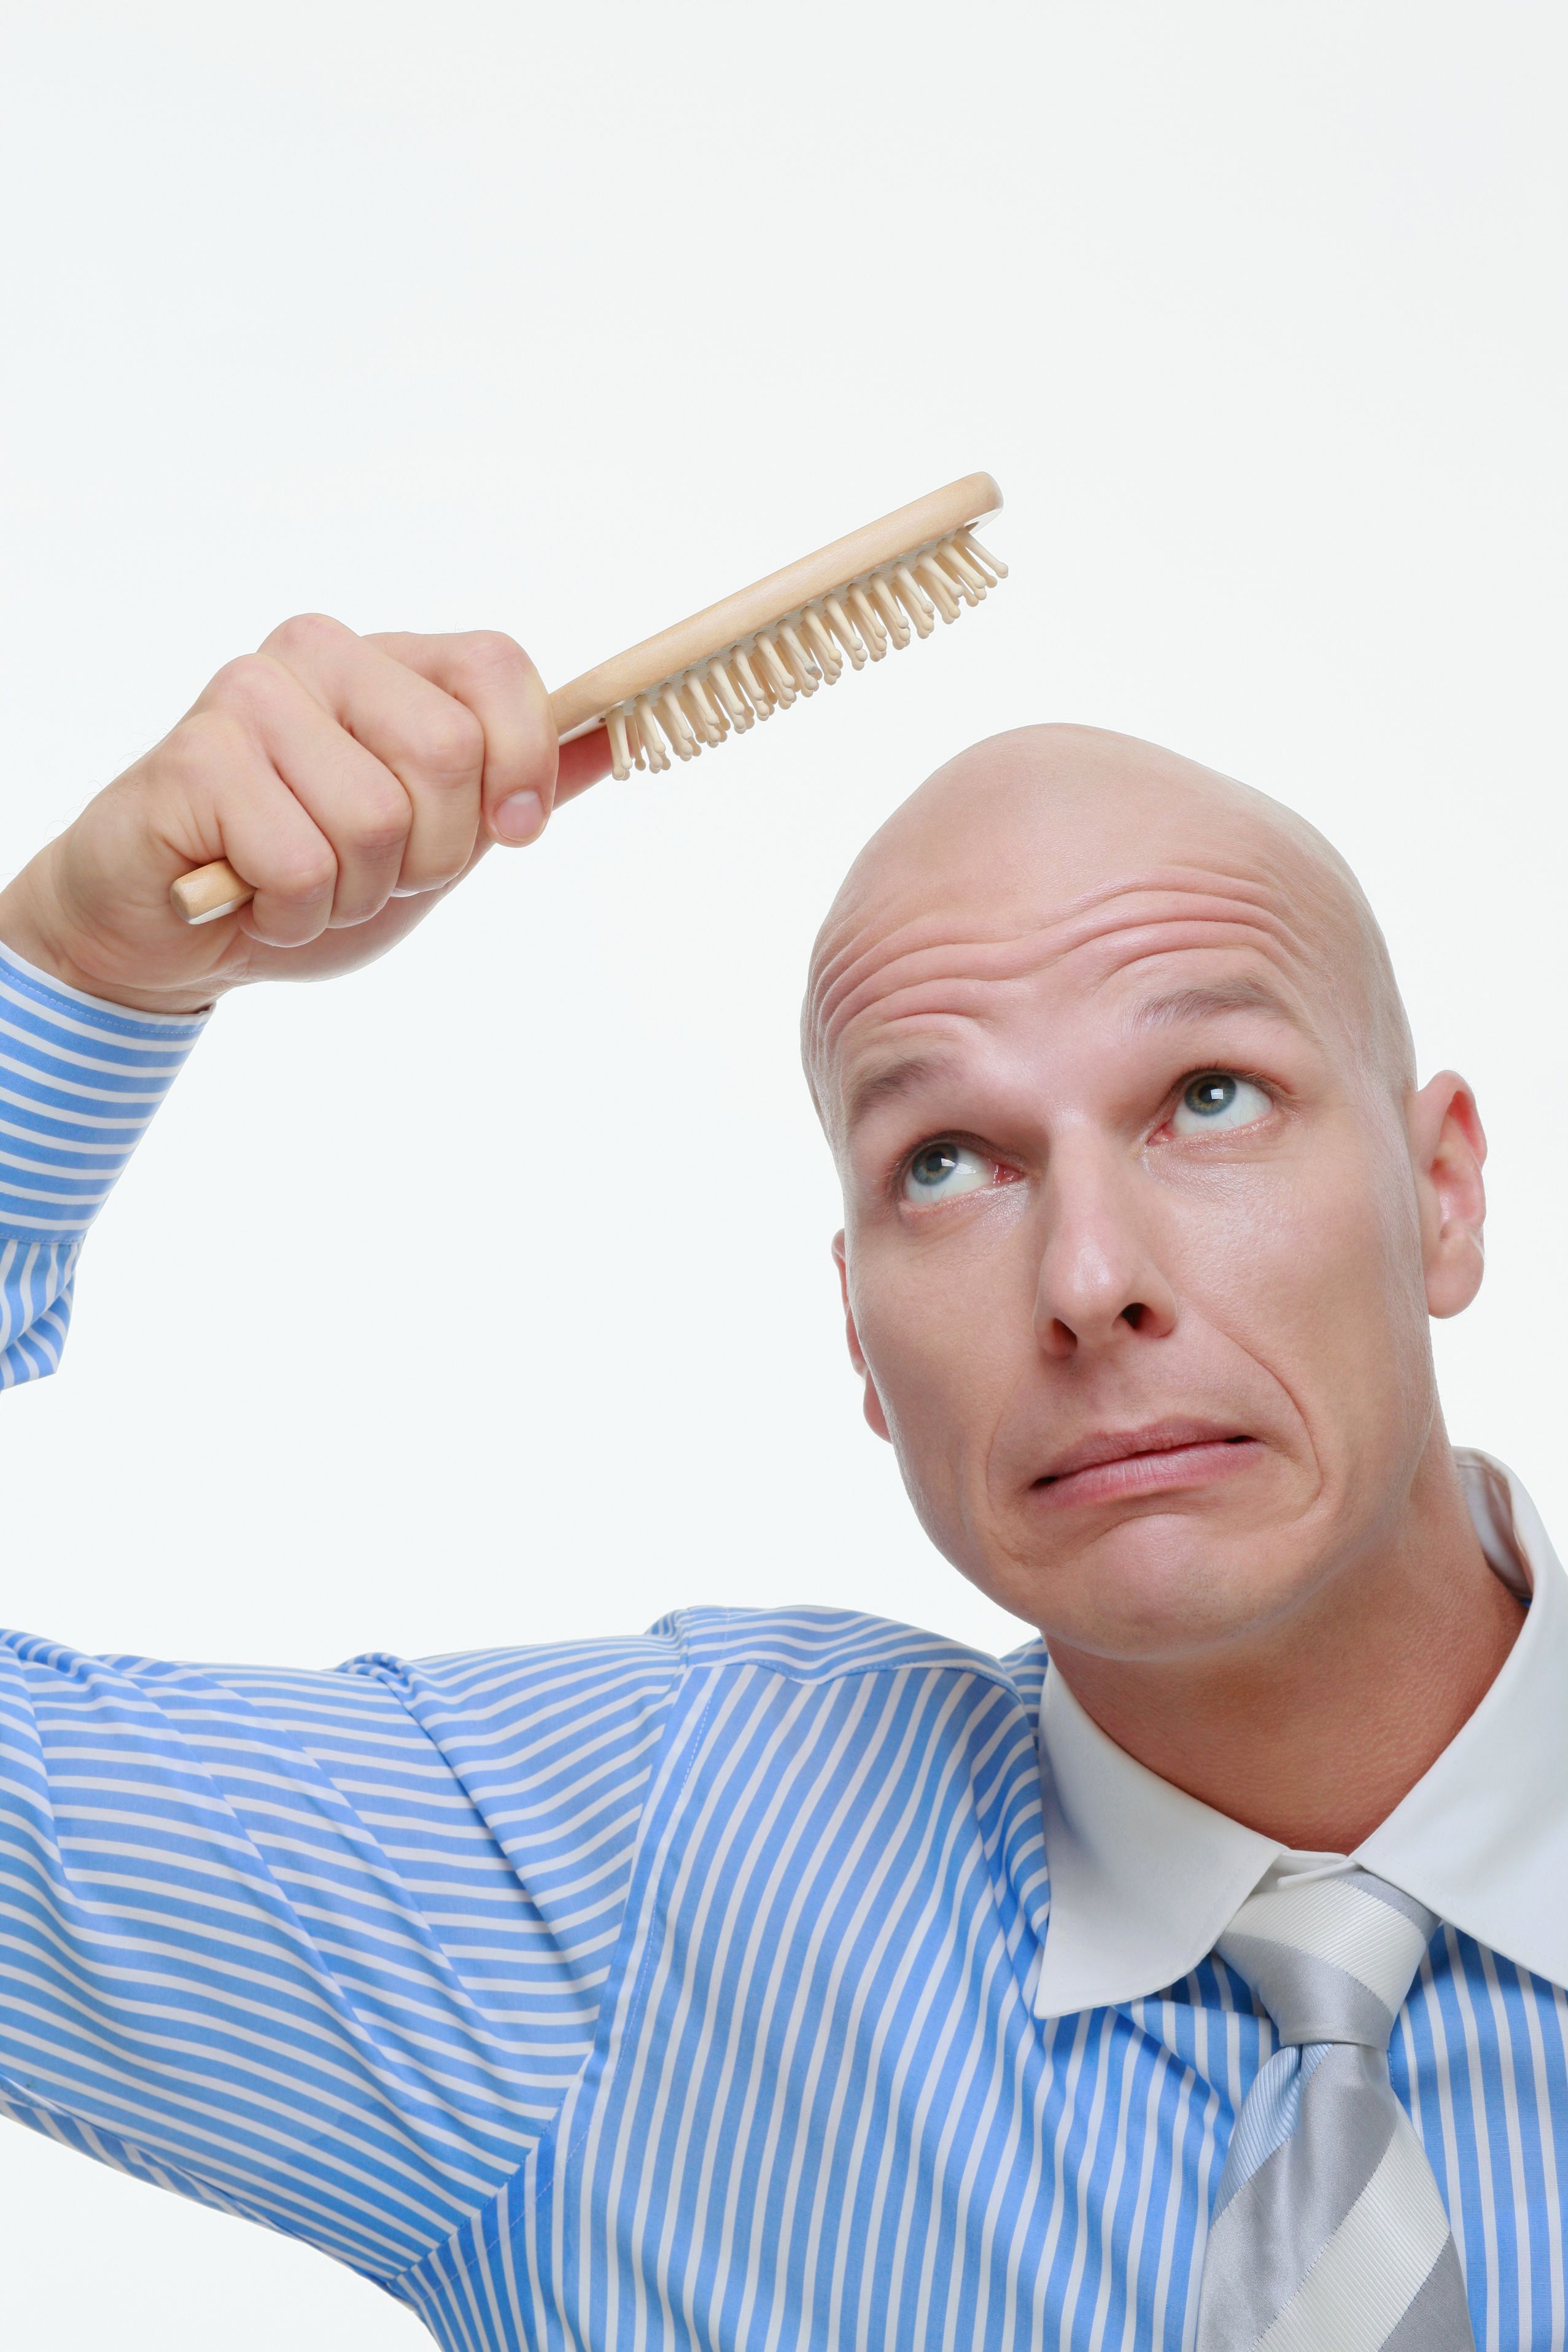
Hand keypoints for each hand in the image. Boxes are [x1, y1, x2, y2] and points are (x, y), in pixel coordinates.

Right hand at [0, 615, 612, 1013]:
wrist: (166, 931)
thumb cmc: (301, 878)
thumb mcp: (434, 843)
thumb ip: (516, 790)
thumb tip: (613, 738)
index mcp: (389, 663)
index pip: (499, 669)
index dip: (525, 766)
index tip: (510, 834)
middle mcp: (321, 654)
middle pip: (450, 755)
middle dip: (431, 856)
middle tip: (370, 874)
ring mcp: (252, 696)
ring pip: (377, 819)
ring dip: (354, 894)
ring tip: (303, 884)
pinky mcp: (195, 758)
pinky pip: (302, 862)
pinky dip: (292, 913)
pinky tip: (251, 895)